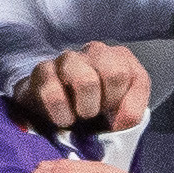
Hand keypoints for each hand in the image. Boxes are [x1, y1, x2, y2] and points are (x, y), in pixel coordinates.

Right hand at [5, 43, 150, 138]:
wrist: (62, 121)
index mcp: (121, 58)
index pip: (131, 75)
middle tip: (97, 114)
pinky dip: (60, 115)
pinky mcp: (42, 71)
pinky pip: (53, 93)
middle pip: (115, 73)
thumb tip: (123, 118)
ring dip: (85, 110)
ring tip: (79, 118)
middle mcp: (96, 51)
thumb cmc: (98, 115)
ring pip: (86, 81)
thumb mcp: (123, 116)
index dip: (122, 102)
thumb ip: (131, 114)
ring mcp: (68, 58)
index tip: (112, 112)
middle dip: (107, 104)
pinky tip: (62, 118)